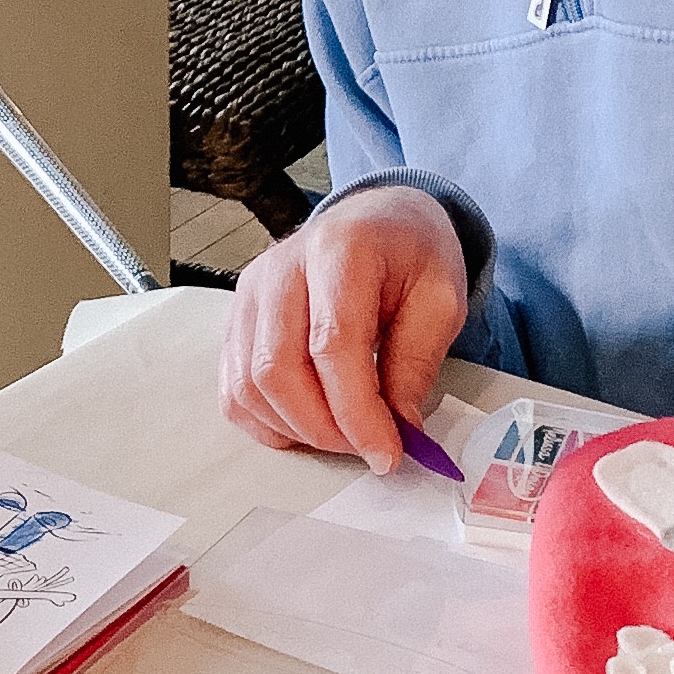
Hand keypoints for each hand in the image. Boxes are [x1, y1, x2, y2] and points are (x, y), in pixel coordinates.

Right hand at [220, 189, 468, 473]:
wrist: (377, 221)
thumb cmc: (409, 256)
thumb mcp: (440, 299)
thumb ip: (417, 362)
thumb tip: (397, 427)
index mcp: (339, 251)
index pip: (333, 343)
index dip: (358, 410)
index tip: (388, 452)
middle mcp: (280, 269)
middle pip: (277, 369)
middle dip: (324, 428)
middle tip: (367, 447)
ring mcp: (249, 295)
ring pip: (248, 385)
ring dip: (297, 430)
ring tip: (343, 435)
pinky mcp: (236, 321)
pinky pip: (233, 391)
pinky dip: (268, 424)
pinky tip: (308, 425)